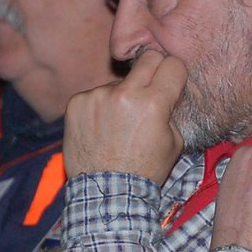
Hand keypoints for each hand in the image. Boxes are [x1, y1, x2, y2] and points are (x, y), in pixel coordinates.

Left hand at [62, 49, 186, 184]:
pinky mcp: (76, 103)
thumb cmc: (144, 170)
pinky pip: (95, 94)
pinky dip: (100, 107)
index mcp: (153, 103)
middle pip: (147, 58)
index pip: (172, 64)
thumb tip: (166, 91)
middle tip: (150, 91)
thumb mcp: (174, 142)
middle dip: (153, 71)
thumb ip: (171, 110)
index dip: (174, 74)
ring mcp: (96, 97)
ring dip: (122, 95)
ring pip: (118, 80)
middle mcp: (123, 94)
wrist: (107, 193)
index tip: (171, 84)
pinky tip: (101, 129)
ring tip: (118, 125)